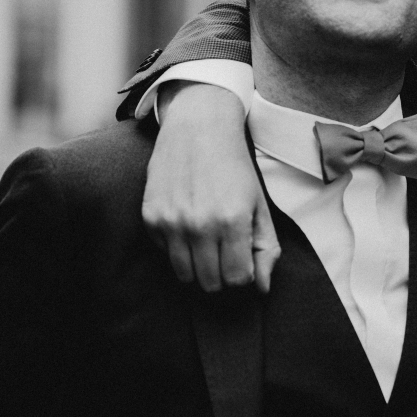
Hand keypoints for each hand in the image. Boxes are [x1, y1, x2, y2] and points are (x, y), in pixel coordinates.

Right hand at [143, 82, 280, 292]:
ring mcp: (171, 222)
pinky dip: (178, 249)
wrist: (198, 128)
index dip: (244, 275)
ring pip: (185, 275)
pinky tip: (188, 224)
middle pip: (211, 283)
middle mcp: (199, 225)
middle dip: (222, 274)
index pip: (237, 279)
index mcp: (232, 221)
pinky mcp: (150, 218)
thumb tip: (262, 288)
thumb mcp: (259, 204)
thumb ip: (266, 248)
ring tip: (208, 242)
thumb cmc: (234, 168)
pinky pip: (165, 255)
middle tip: (226, 252)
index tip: (243, 260)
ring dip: (199, 267)